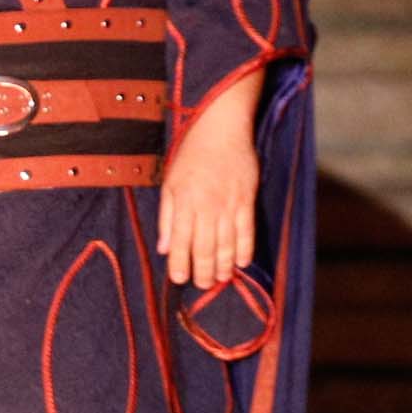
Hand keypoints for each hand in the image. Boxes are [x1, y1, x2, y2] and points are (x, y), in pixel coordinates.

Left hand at [158, 79, 261, 292]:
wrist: (221, 128)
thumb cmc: (191, 154)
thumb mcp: (169, 182)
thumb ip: (167, 217)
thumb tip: (164, 248)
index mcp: (184, 203)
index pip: (180, 242)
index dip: (179, 264)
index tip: (179, 279)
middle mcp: (206, 207)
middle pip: (205, 249)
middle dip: (203, 272)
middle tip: (202, 284)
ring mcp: (229, 204)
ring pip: (227, 245)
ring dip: (224, 266)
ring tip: (220, 279)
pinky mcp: (247, 200)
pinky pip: (247, 232)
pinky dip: (245, 250)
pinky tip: (242, 263)